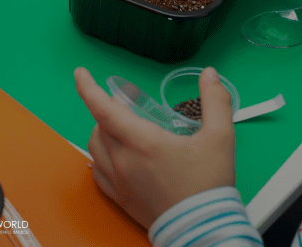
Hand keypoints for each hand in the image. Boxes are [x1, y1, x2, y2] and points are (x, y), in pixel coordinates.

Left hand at [74, 67, 235, 228]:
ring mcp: (119, 181)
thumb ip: (216, 101)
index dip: (88, 88)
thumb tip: (210, 75)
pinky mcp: (120, 198)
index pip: (103, 108)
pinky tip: (113, 156)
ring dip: (102, 131)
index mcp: (142, 142)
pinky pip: (97, 172)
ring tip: (120, 128)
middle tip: (126, 105)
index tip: (81, 73)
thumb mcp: (220, 138)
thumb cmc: (209, 186)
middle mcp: (123, 161)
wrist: (204, 228)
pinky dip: (100, 157)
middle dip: (109, 109)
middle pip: (100, 125)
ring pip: (94, 148)